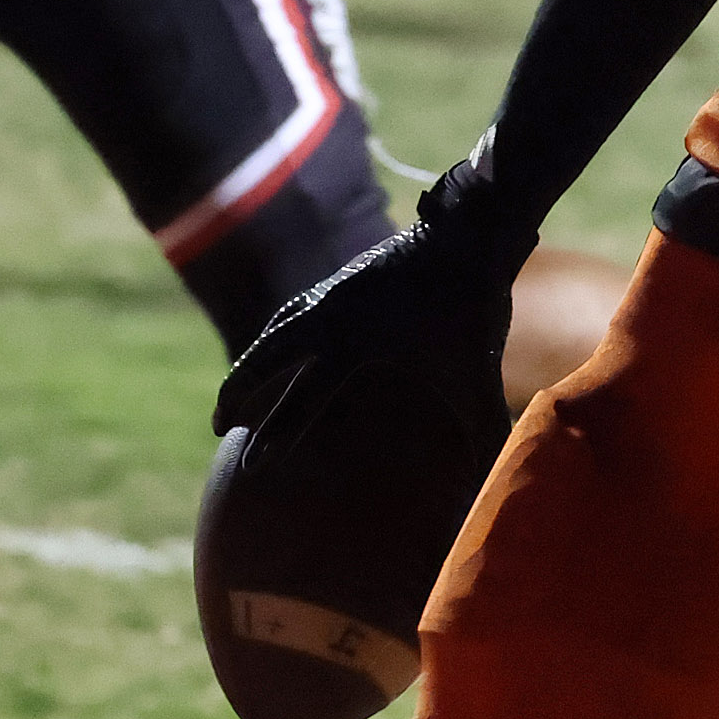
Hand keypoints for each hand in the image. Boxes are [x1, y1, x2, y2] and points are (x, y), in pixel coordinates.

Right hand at [214, 155, 530, 441]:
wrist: (471, 234)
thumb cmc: (473, 311)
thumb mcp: (478, 377)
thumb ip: (485, 431)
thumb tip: (498, 483)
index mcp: (356, 341)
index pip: (306, 397)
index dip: (278, 434)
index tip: (249, 469)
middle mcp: (332, 315)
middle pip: (268, 356)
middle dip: (240, 392)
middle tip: (220, 427)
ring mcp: (333, 292)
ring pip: (275, 329)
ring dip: (250, 361)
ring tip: (233, 393)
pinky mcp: (342, 279)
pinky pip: (295, 310)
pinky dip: (275, 332)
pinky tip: (275, 346)